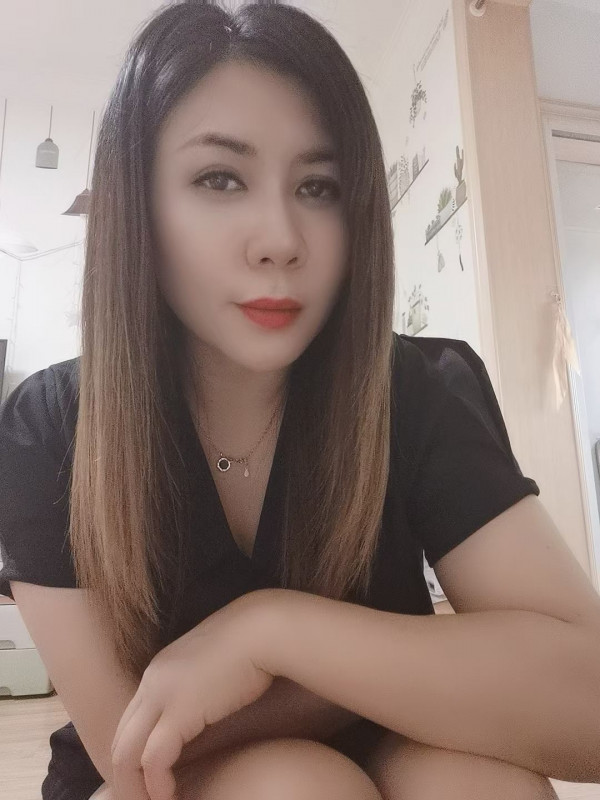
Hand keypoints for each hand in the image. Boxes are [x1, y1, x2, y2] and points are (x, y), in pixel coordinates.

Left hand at [110, 591, 275, 799]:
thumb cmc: (251, 644)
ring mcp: (162, 694)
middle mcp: (151, 681)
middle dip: (126, 777)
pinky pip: (153, 759)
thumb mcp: (212, 665)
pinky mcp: (179, 711)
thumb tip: (203, 710)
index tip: (148, 780)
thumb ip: (197, 685)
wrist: (264, 629)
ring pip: (126, 753)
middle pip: (120, 739)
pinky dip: (156, 784)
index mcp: (158, 671)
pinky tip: (169, 796)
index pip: (130, 722)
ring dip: (134, 787)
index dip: (135, 755)